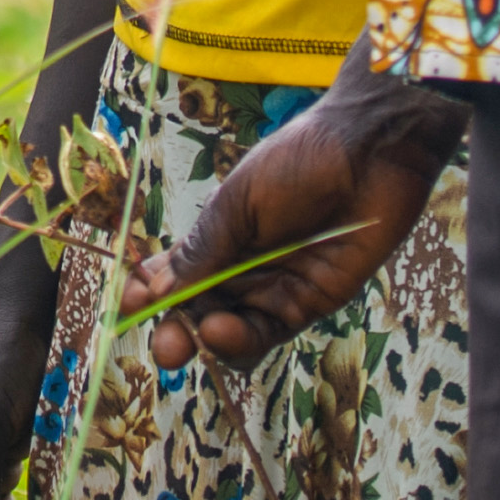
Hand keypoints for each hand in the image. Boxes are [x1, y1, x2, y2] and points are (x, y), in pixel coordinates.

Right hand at [126, 71, 460, 369]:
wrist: (369, 152)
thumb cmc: (298, 161)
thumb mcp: (237, 203)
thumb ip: (203, 251)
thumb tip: (156, 291)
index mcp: (218, 237)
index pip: (174, 276)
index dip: (151, 295)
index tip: (130, 308)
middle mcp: (242, 268)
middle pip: (198, 311)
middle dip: (176, 330)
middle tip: (165, 347)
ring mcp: (275, 288)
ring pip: (230, 330)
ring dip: (207, 340)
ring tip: (194, 336)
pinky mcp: (309, 304)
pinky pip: (269, 333)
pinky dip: (242, 339)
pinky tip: (221, 330)